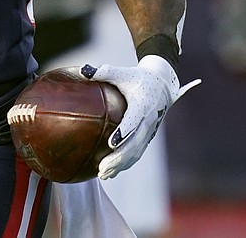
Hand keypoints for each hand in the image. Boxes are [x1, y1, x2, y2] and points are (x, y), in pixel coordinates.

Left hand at [80, 55, 199, 178]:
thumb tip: (83, 71)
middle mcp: (148, 120)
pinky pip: (137, 153)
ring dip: (121, 164)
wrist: (162, 84)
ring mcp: (149, 130)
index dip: (124, 132)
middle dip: (119, 157)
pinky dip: (125, 164)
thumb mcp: (122, 73)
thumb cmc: (137, 77)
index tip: (112, 143)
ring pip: (136, 152)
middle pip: (135, 142)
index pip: (134, 121)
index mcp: (142, 105)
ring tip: (102, 174)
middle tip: (101, 167)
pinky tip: (110, 173)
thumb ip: (104, 72)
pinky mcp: (147, 136)